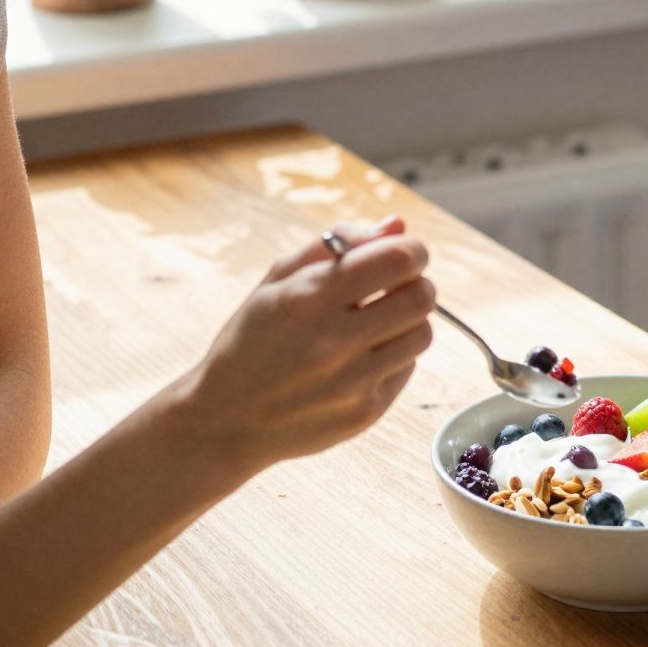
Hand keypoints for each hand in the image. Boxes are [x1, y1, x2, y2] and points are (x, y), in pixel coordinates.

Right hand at [171, 217, 434, 476]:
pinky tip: (363, 357)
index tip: (406, 253)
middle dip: (416, 283)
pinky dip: (395, 356)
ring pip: (422, 333)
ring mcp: (352, 382)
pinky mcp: (365, 413)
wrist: (224, 422)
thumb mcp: (276, 281)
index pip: (397, 260)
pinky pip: (407, 368)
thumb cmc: (251, 340)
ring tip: (378, 322)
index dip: (412, 250)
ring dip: (409, 321)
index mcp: (307, 298)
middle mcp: (333, 342)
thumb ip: (338, 243)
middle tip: (395, 287)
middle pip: (421, 296)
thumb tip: (398, 224)